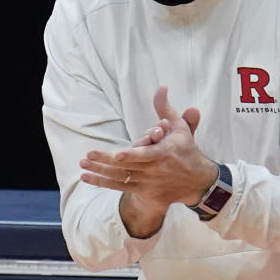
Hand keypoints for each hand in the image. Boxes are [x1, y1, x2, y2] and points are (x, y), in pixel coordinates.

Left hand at [79, 86, 217, 236]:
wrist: (197, 182)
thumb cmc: (185, 150)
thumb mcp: (179, 127)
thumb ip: (165, 108)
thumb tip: (161, 87)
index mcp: (163, 154)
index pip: (145, 155)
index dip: (131, 156)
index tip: (118, 154)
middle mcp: (154, 170)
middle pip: (127, 167)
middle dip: (106, 162)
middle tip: (88, 156)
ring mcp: (148, 183)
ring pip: (120, 178)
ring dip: (100, 172)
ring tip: (82, 165)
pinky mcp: (144, 192)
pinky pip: (119, 188)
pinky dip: (102, 183)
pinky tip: (87, 177)